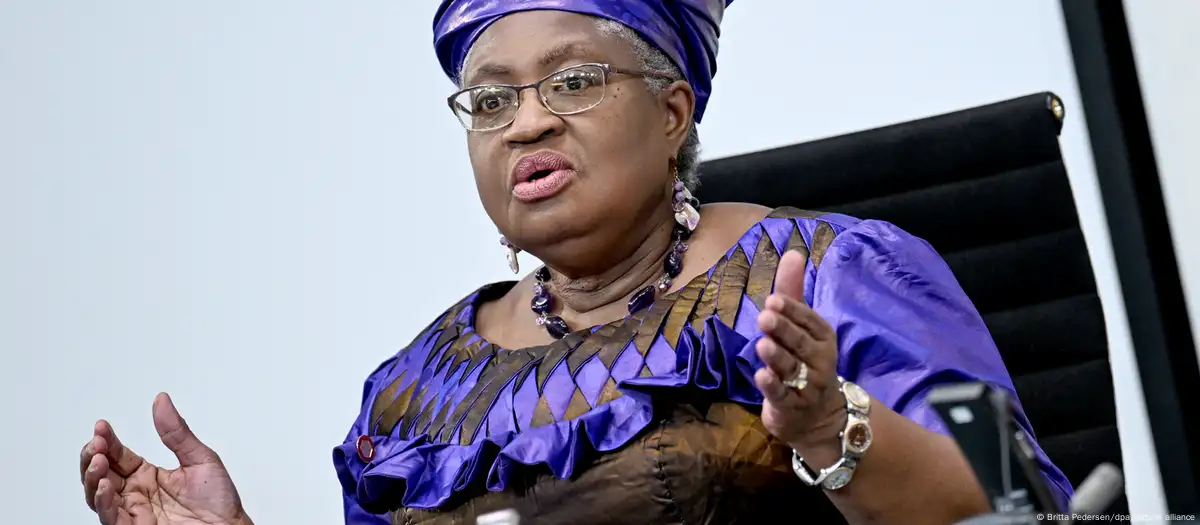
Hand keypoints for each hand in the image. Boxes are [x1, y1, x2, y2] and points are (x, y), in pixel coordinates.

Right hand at [79, 393, 250, 524]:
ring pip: (98, 496)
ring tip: (97, 460)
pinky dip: (104, 502)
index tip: (101, 426)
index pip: (119, 456)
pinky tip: (103, 487)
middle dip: (93, 456)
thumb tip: (162, 401)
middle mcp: (137, 494)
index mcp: (149, 476)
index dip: (107, 441)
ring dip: (92, 477)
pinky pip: (111, 518)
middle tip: (96, 442)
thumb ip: (177, 433)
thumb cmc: (219, 503)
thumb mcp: (200, 459)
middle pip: (101, 474)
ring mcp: (134, 512)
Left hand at [753, 250, 846, 462]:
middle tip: (765, 316)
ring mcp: (806, 385)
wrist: (817, 417)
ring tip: (763, 344)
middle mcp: (819, 360)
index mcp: (822, 337)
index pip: (810, 321)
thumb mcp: (800, 327)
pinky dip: (772, 386)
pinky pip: (782, 395)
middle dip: (784, 330)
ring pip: (790, 368)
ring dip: (777, 356)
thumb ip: (793, 292)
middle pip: (800, 343)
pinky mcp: (791, 406)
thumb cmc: (804, 362)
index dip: (792, 311)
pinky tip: (761, 376)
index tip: (773, 300)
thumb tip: (792, 252)